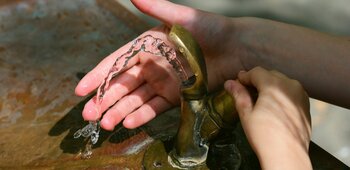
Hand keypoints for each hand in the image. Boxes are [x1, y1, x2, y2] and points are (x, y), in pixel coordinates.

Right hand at [75, 0, 243, 129]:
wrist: (237, 48)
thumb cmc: (211, 29)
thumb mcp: (182, 17)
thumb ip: (158, 8)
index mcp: (147, 46)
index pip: (116, 62)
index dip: (98, 76)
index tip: (81, 89)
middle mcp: (151, 65)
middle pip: (122, 85)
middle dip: (104, 99)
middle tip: (88, 114)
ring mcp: (162, 82)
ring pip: (135, 99)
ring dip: (119, 111)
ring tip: (106, 123)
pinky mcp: (176, 96)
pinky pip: (155, 107)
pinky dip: (142, 115)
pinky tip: (128, 122)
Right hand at [224, 67, 311, 169]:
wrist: (287, 155)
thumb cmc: (265, 136)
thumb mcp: (247, 114)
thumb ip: (239, 95)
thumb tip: (229, 83)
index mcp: (274, 85)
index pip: (257, 72)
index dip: (245, 76)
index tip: (237, 81)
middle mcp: (291, 86)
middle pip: (270, 75)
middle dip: (257, 80)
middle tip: (246, 89)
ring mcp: (301, 95)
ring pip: (282, 82)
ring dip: (270, 86)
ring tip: (259, 97)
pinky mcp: (306, 105)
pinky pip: (291, 92)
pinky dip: (281, 94)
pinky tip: (273, 105)